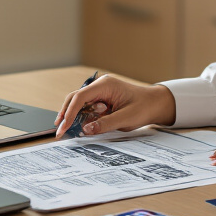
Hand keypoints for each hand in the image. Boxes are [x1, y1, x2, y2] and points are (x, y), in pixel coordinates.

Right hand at [54, 74, 176, 137]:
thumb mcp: (125, 118)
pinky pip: (87, 106)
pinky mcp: (102, 98)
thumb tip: (85, 130)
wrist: (156, 103)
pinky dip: (82, 116)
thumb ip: (104, 124)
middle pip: (75, 98)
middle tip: (59, 130)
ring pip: (79, 102)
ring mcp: (101, 91)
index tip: (63, 128)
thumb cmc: (144, 108)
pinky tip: (79, 126)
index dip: (69, 113)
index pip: (80, 98)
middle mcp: (100, 85)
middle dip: (66, 114)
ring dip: (73, 115)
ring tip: (66, 130)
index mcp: (105, 85)